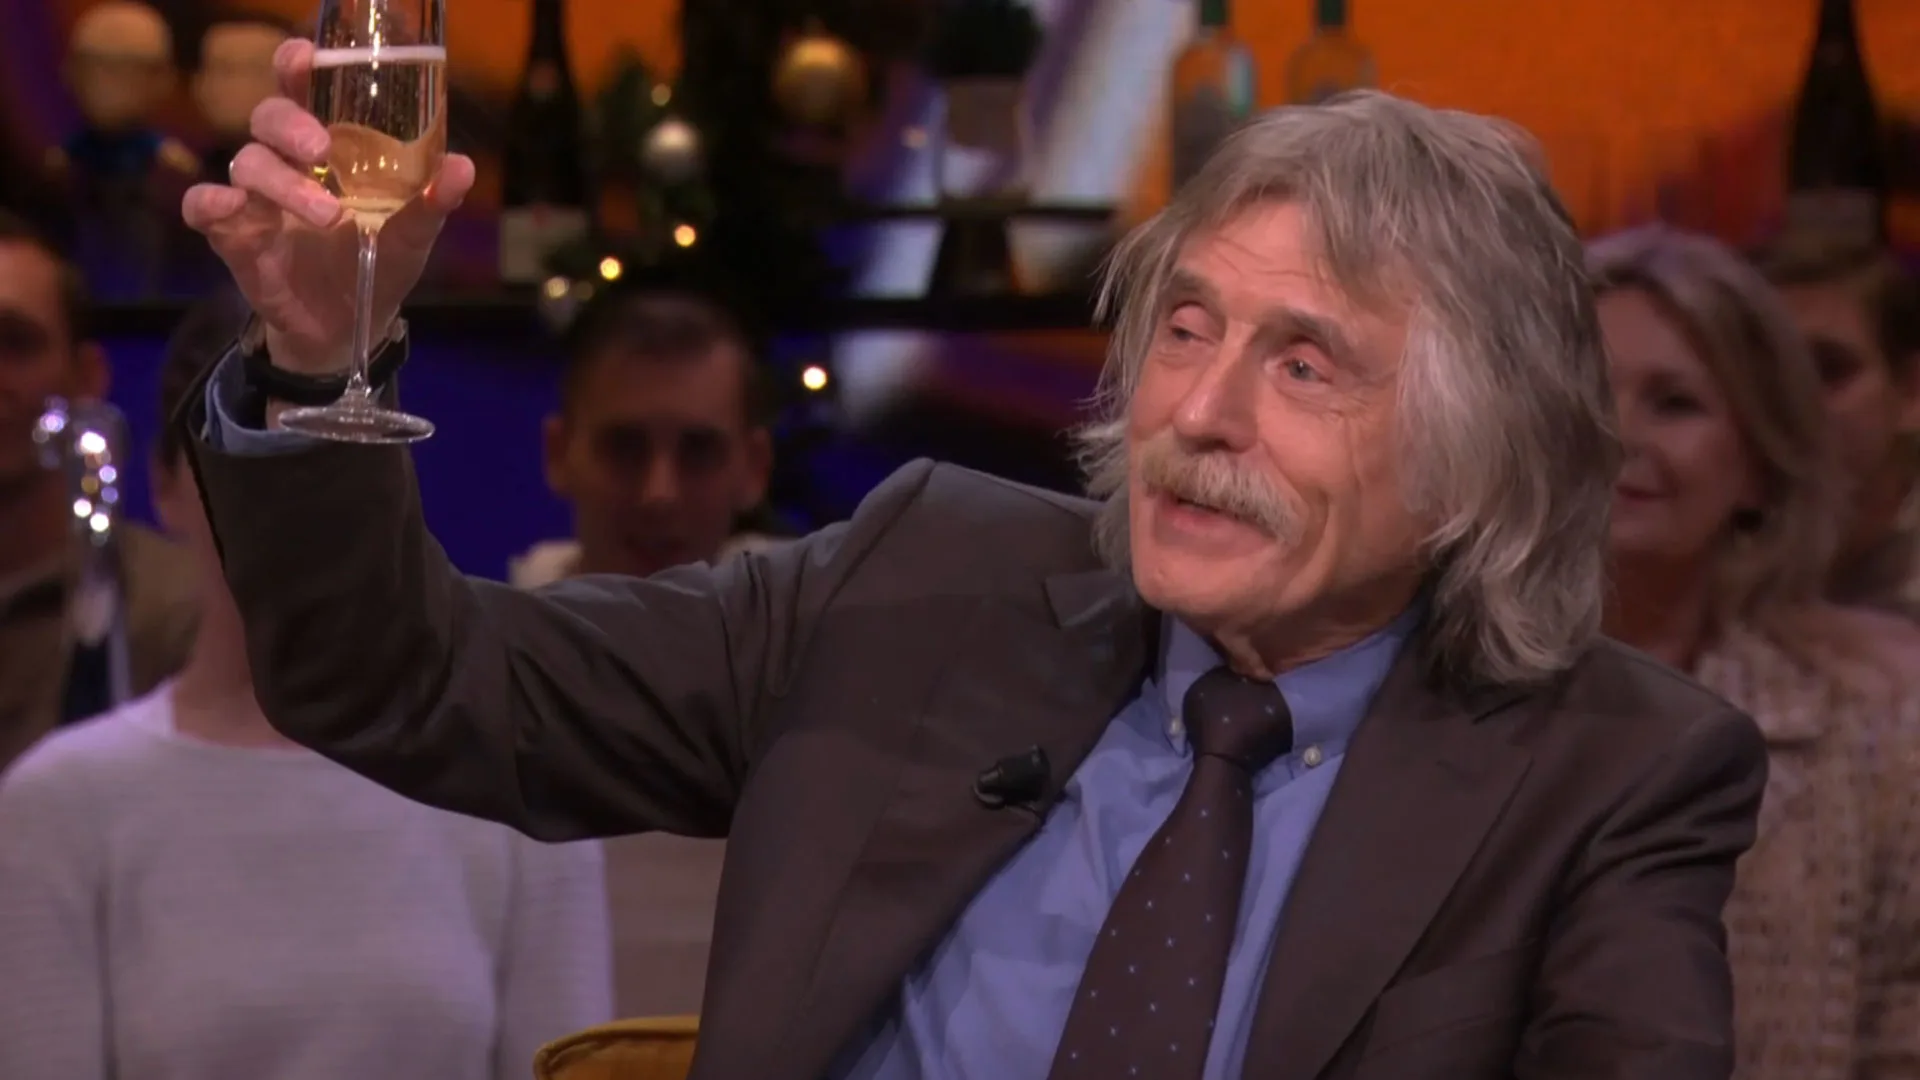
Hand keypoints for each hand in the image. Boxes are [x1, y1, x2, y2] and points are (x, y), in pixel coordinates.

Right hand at [181, 38, 474, 375]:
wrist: (353, 324)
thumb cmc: (380, 261)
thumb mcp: (413, 235)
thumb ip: (432, 201)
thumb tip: (462, 166)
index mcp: (329, 146)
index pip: (304, 90)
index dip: (297, 66)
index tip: (306, 58)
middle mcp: (287, 162)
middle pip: (268, 116)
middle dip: (290, 124)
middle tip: (320, 147)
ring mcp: (256, 196)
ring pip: (246, 162)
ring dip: (283, 183)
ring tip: (328, 214)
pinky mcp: (234, 234)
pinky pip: (203, 207)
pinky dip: (211, 203)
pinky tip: (232, 209)